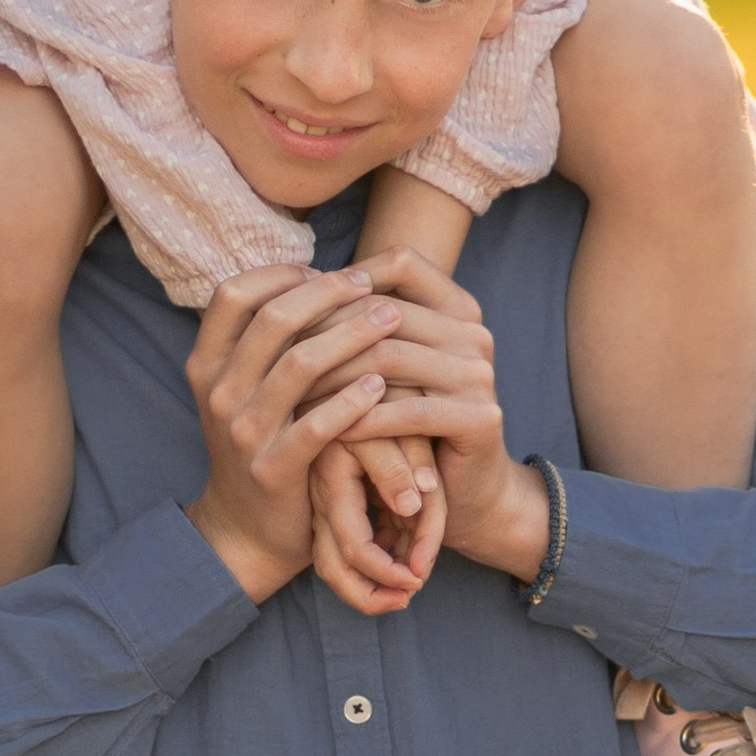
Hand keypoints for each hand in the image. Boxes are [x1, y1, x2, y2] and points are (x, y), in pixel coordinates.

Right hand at [182, 265, 410, 600]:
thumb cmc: (260, 443)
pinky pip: (316, 426)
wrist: (245, 529)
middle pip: (271, 319)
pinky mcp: (273, 471)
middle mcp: (217, 393)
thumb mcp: (244, 389)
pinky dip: (351, 400)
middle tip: (371, 282)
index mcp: (206, 364)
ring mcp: (242, 433)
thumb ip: (264, 341)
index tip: (326, 269)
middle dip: (328, 293)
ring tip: (390, 319)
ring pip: (298, 365)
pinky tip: (381, 384)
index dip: (282, 274)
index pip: (234, 294)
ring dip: (351, 335)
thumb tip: (310, 273)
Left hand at [311, 251, 549, 587]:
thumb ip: (358, 325)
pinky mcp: (480, 419)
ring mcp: (481, 375)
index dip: (345, 277)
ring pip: (392, 358)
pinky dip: (363, 419)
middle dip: (325, 329)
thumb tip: (287, 281)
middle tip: (274, 348)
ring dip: (335, 374)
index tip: (296, 301)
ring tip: (292, 390)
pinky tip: (327, 430)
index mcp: (458, 308)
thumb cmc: (407, 426)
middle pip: (387, 311)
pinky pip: (410, 412)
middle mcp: (474, 333)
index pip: (401, 263)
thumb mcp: (385, 369)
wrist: (462, 493)